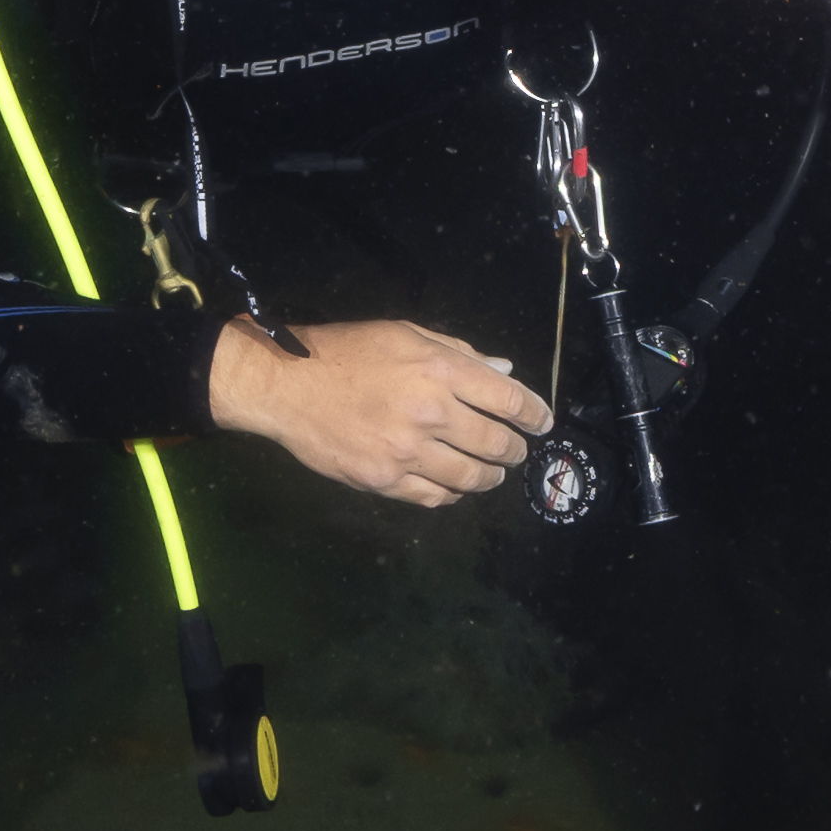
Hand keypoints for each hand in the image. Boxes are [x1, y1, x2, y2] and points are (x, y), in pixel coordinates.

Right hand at [208, 318, 550, 506]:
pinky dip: (453, 494)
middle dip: (515, 449)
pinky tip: (454, 487)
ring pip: (471, 477)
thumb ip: (458, 353)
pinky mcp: (385, 481)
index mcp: (439, 370)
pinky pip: (436, 497)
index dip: (535, 413)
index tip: (543, 422)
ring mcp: (408, 452)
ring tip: (491, 472)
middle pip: (496, 443)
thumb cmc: (347, 352)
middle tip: (516, 450)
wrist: (287, 384)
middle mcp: (431, 413)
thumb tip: (504, 370)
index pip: (509, 399)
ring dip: (490, 476)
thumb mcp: (404, 334)